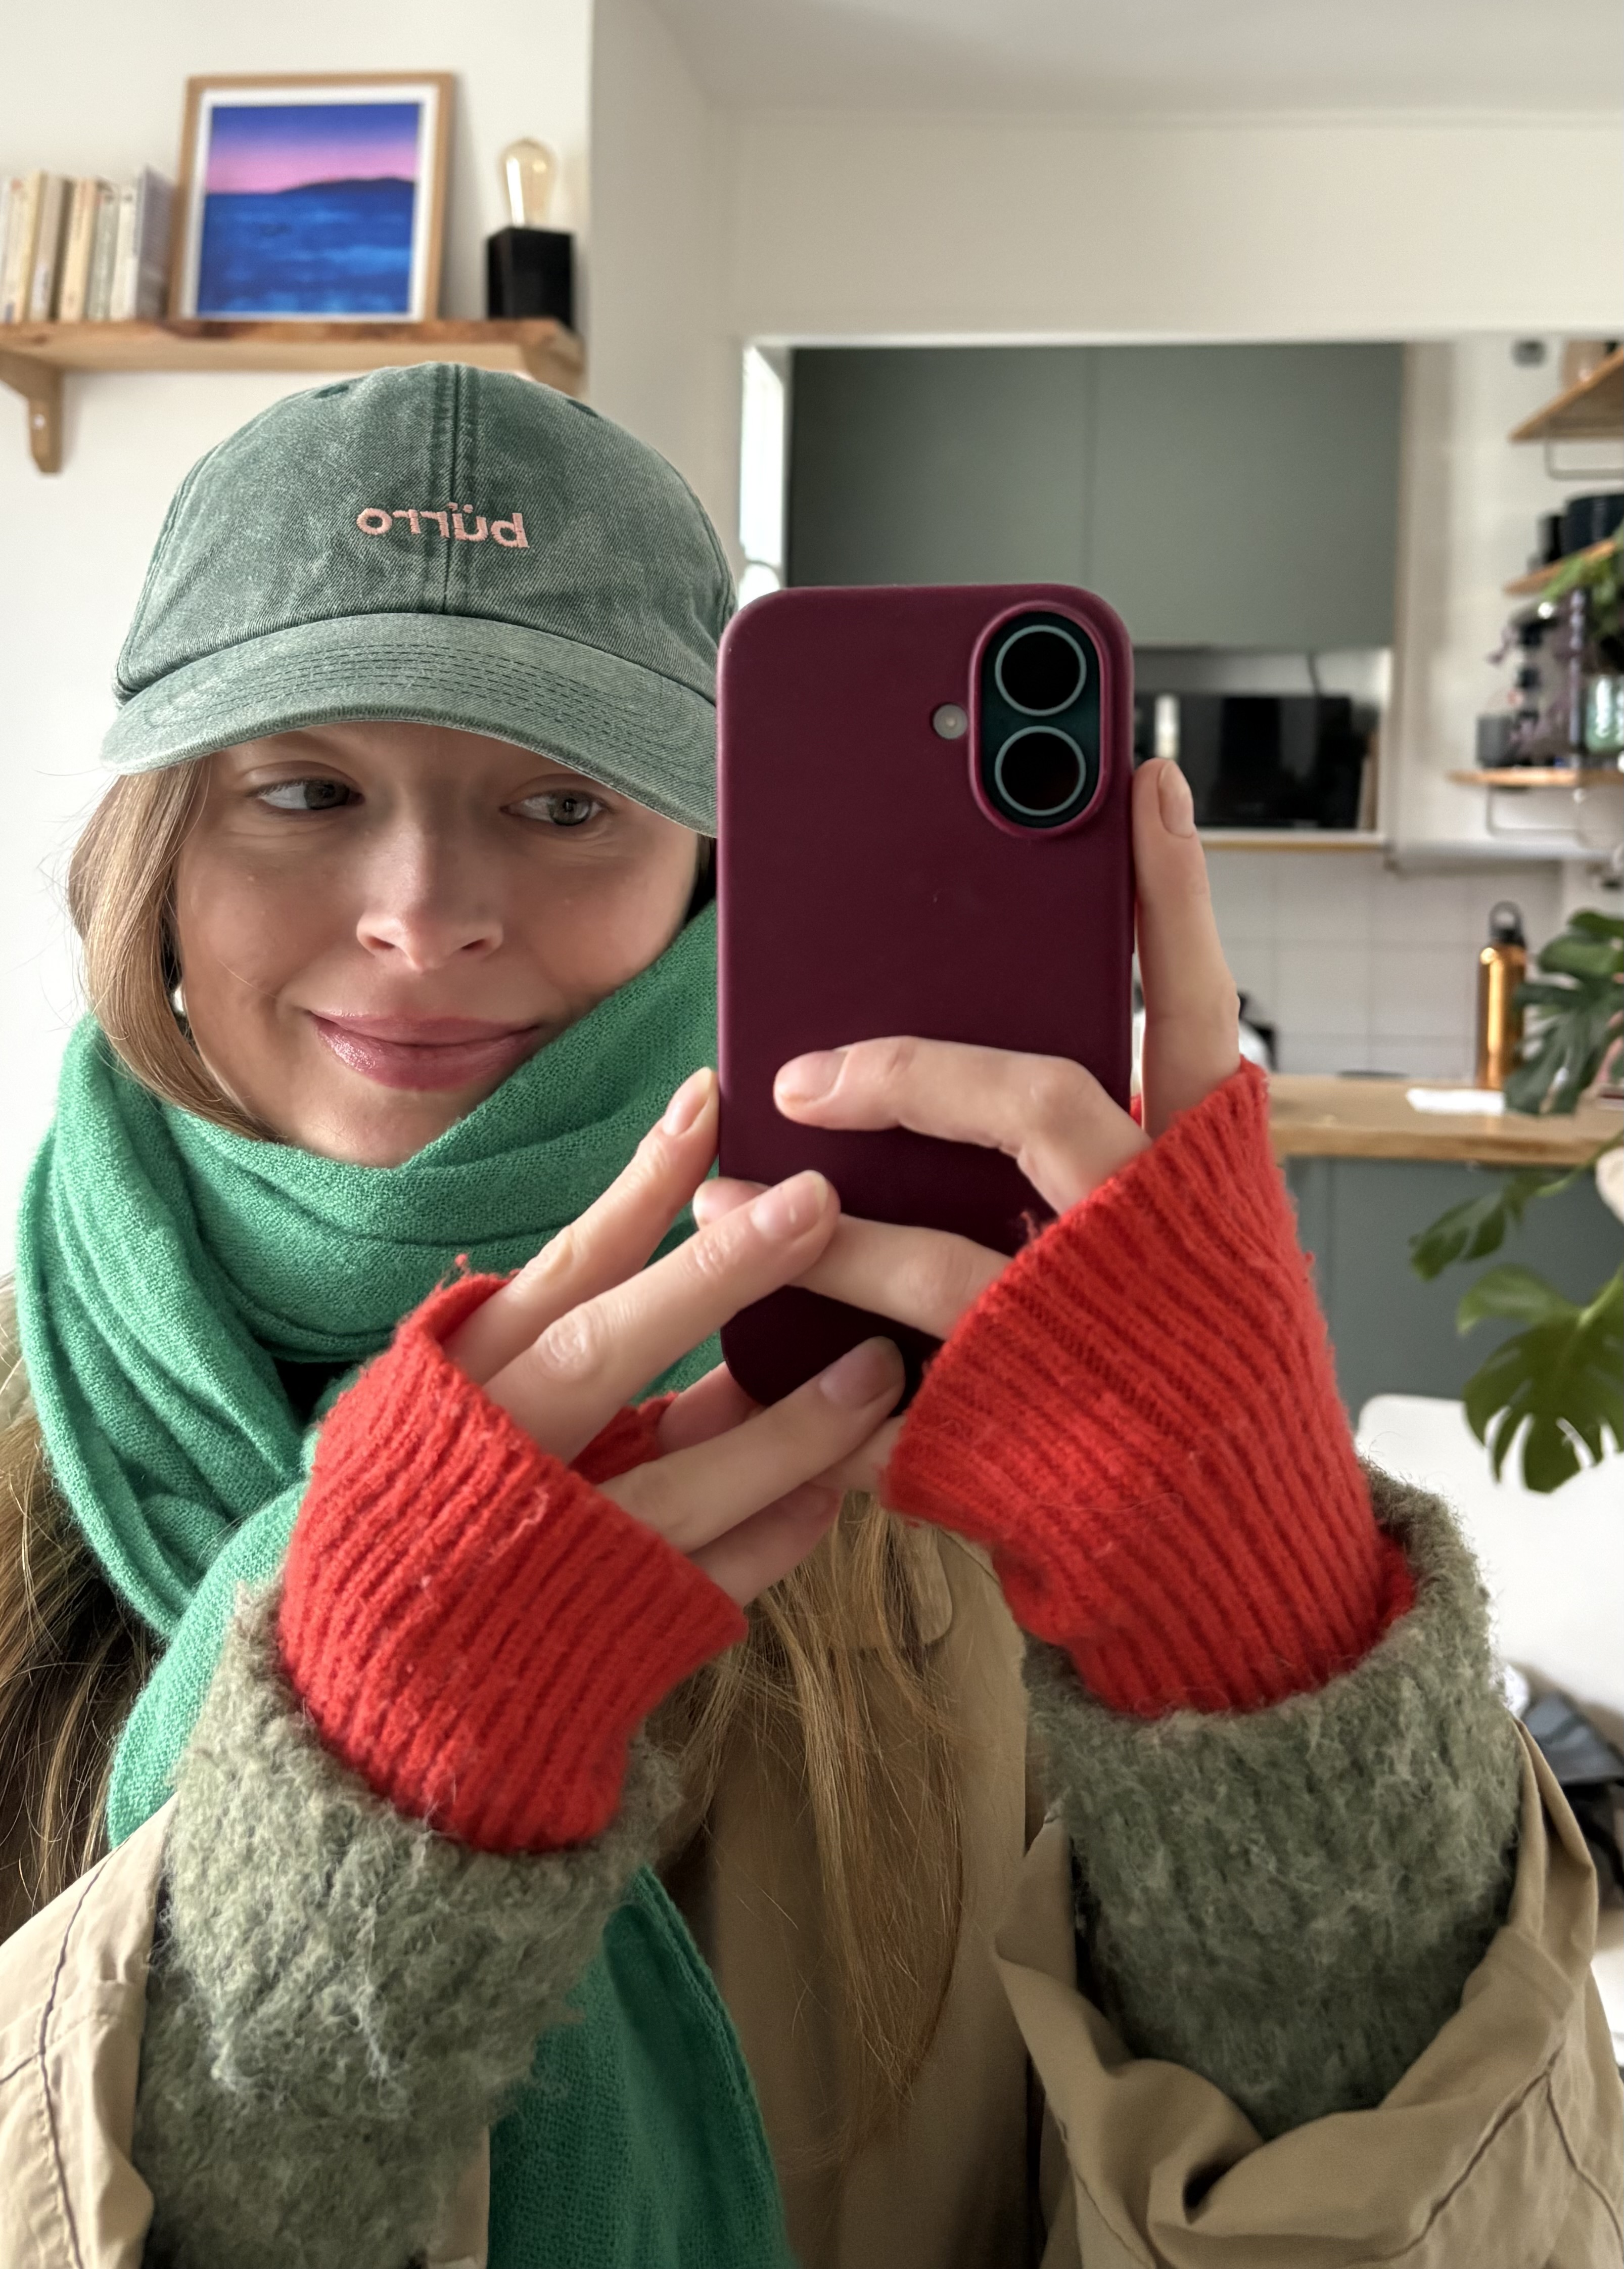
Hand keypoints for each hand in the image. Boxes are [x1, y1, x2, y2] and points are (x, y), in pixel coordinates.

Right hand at [443, 1069, 903, 1605]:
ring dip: (789, 1429)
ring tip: (878, 1372)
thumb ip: (564, 1343)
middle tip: (819, 1205)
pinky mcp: (602, 1637)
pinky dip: (776, 1536)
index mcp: (460, 1386)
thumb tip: (698, 1254)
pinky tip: (835, 1494)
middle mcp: (497, 1458)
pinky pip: (711, 1579)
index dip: (637, 1186)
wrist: (364, 1707)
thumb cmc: (432, 1510)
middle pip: (607, 1352)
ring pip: (682, 1483)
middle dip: (715, 1277)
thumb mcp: (466, 1408)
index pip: (562, 1267)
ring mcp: (552, 1552)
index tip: (713, 1100)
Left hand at [694, 759, 1239, 1486]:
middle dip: (917, 1064)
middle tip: (811, 1060)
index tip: (1135, 772)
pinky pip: (912, 1353)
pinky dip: (834, 1312)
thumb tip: (990, 1042)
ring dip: (837, 1208)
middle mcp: (1165, 1235)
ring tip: (742, 1167)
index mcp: (1209, 1177)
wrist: (1250, 1570)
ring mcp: (1101, 1327)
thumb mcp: (1186, 1245)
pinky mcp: (1035, 1414)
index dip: (1168, 888)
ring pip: (957, 1242)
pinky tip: (762, 1290)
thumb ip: (1115, 1152)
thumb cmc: (1197, 1383)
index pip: (1197, 1006)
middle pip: (1049, 1101)